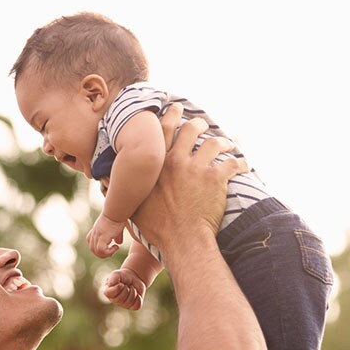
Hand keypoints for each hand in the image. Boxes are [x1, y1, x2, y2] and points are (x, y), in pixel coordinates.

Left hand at [87, 213, 126, 257]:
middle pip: (92, 249)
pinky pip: (101, 250)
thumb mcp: (116, 228)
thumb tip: (118, 243)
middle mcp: (95, 233)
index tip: (108, 246)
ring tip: (114, 249)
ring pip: (96, 251)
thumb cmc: (118, 216)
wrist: (117, 210)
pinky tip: (116, 247)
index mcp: (96, 229)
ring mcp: (97, 235)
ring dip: (106, 254)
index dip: (98, 247)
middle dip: (102, 253)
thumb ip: (116, 236)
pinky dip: (108, 252)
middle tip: (112, 251)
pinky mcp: (102, 236)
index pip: (91, 242)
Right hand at [103, 268, 146, 310]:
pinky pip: (136, 306)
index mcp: (108, 292)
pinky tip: (137, 294)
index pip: (109, 294)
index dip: (117, 289)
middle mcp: (114, 300)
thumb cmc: (123, 276)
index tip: (121, 284)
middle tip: (127, 285)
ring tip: (132, 288)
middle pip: (119, 300)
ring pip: (129, 302)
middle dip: (126, 290)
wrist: (133, 278)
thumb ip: (113, 277)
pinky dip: (138, 299)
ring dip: (133, 293)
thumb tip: (111, 284)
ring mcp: (123, 304)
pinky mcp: (132, 306)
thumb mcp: (117, 274)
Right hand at [132, 109, 244, 249]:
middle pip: (190, 129)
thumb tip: (105, 184)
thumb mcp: (132, 206)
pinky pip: (232, 163)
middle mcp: (176, 161)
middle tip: (203, 123)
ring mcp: (197, 168)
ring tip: (228, 144)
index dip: (170, 116)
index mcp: (157, 165)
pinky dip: (240, 163)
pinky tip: (244, 166)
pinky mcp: (215, 178)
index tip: (175, 110)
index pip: (163, 131)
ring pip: (213, 142)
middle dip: (198, 123)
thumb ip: (121, 191)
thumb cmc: (157, 228)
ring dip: (222, 141)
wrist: (181, 240)